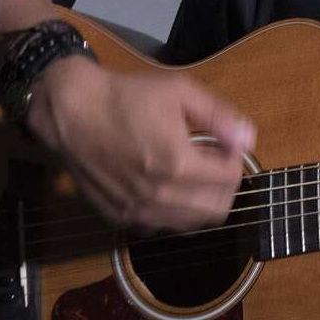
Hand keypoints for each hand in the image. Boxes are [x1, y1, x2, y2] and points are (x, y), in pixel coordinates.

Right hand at [23, 56, 252, 232]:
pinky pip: (162, 227)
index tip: (224, 146)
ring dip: (202, 202)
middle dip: (224, 186)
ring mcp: (138, 212)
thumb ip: (219, 117)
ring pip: (192, 224)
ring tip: (191, 174)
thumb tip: (248, 139)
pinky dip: (174, 212)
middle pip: (217, 209)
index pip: (231, 179)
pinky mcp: (120, 219)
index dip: (234, 160)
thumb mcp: (179, 92)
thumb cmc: (126, 97)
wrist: (70, 111)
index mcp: (177, 164)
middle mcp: (159, 196)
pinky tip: (166, 186)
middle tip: (213, 162)